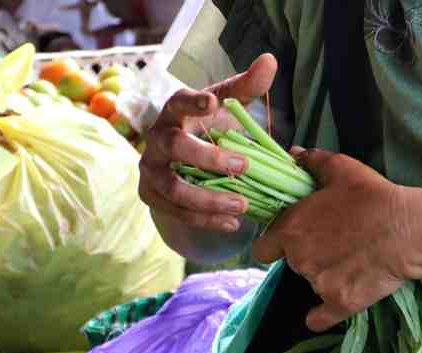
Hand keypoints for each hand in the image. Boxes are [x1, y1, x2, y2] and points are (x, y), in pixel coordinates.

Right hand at [139, 54, 276, 233]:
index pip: (178, 101)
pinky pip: (177, 212)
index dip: (193, 103)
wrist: (180, 162)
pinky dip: (205, 220)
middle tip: (244, 167)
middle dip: (208, 158)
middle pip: (175, 147)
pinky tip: (231, 224)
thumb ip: (246, 86)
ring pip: (175, 188)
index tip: (213, 103)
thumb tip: (270, 60)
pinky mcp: (151, 196)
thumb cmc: (207, 127)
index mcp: (174, 111)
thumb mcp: (226, 106)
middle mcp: (157, 139)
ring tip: (243, 206)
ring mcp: (151, 170)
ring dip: (209, 199)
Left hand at [252, 149, 410, 332]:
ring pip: (311, 284)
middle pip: (292, 263)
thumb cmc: (372, 196)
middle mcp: (298, 260)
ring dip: (324, 275)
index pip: (262, 248)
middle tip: (334, 242)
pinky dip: (324, 314)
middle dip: (307, 255)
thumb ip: (312, 162)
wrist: (407, 230)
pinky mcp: (339, 303)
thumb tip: (293, 154)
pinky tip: (334, 303)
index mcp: (290, 230)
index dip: (276, 244)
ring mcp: (317, 284)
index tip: (292, 239)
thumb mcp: (342, 169)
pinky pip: (319, 318)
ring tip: (351, 260)